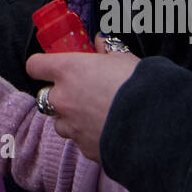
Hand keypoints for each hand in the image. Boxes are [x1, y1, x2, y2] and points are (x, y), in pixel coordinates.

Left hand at [25, 42, 140, 161]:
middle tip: (80, 91)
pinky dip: (88, 136)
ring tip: (95, 114)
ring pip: (60, 122)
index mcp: (68, 71)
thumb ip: (107, 49)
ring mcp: (72, 127)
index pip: (35, 66)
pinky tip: (107, 130)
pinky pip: (79, 141)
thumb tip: (101, 42)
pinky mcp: (85, 148)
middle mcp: (63, 99)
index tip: (49, 65)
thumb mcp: (124, 58)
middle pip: (45, 96)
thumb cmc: (138, 85)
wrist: (156, 124)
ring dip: (71, 118)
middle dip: (59, 94)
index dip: (41, 65)